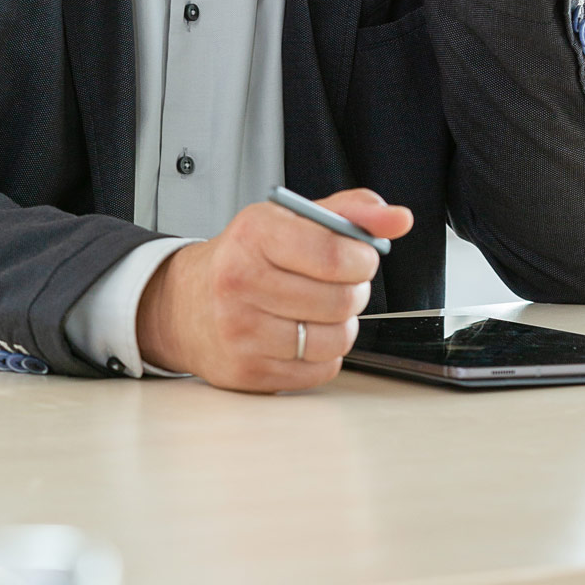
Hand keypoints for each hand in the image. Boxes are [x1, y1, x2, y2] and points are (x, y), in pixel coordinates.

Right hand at [136, 189, 413, 392]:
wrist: (185, 304)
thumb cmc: (246, 259)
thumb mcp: (289, 221)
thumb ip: (349, 213)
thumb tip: (399, 219)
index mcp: (254, 235)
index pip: (333, 254)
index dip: (362, 260)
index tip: (360, 259)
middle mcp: (240, 282)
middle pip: (341, 301)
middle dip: (353, 293)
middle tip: (337, 285)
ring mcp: (240, 331)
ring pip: (334, 340)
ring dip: (339, 327)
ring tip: (318, 312)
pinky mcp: (247, 371)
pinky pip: (319, 371)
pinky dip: (321, 356)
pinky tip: (299, 336)